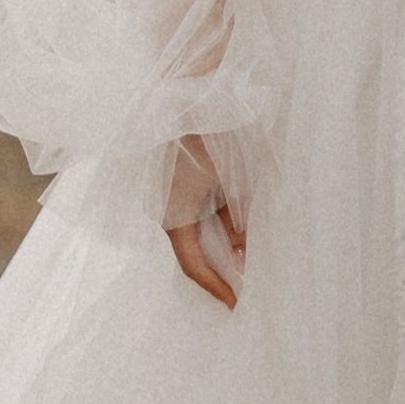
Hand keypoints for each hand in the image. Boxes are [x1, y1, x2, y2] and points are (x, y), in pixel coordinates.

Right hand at [165, 139, 245, 307]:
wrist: (185, 99)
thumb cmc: (209, 140)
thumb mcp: (230, 184)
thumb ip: (234, 222)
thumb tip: (240, 256)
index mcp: (174, 218)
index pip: (192, 265)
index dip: (213, 287)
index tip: (233, 304)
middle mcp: (163, 213)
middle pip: (189, 252)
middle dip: (215, 269)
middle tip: (240, 285)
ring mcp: (165, 199)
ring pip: (190, 233)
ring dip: (213, 247)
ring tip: (241, 258)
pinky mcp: (171, 186)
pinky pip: (189, 216)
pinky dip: (209, 227)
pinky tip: (230, 228)